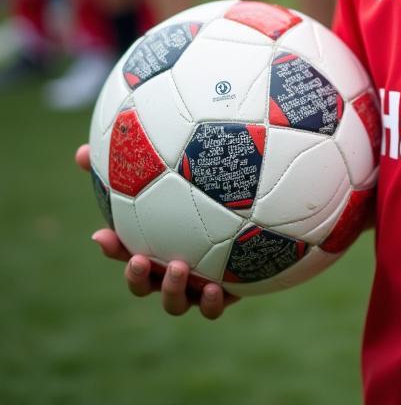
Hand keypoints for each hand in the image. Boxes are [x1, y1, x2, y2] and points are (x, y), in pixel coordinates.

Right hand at [75, 144, 236, 319]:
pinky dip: (211, 304)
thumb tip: (82, 151)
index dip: (113, 247)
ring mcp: (196, 285)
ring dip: (171, 289)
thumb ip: (135, 163)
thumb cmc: (208, 195)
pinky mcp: (225, 293)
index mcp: (156, 247)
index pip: (125, 250)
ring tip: (179, 267)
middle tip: (140, 258)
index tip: (104, 235)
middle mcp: (171, 268)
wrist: (260, 221)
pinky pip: (214, 307)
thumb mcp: (172, 177)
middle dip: (136, 277)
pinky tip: (216, 289)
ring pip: (175, 302)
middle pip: (143, 283)